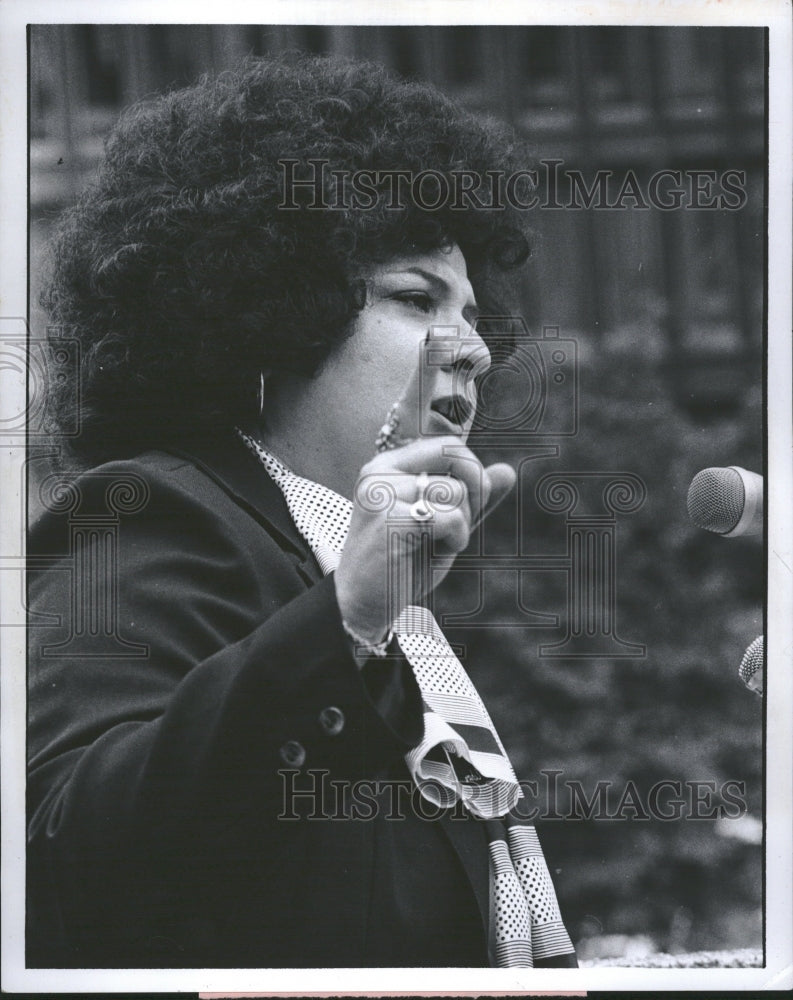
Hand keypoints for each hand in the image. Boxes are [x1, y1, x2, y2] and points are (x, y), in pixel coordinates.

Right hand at [335, 335, 514, 643]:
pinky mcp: (391, 517)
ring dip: (462, 525)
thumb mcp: (441, 526)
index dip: (471, 475)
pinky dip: (456, 537)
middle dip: (472, 495)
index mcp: (388, 466)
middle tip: (454, 527)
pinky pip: (450, 516)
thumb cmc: (400, 564)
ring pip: (456, 492)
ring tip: (436, 544)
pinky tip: (435, 552)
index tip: (462, 509)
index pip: (449, 447)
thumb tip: (508, 471)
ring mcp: (383, 493)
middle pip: (458, 460)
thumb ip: (472, 499)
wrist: (362, 605)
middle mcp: (381, 472)